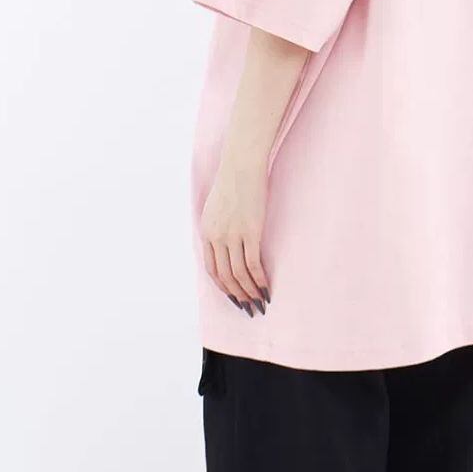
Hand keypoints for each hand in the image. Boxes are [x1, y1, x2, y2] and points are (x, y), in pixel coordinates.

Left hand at [200, 160, 269, 314]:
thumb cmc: (233, 183)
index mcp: (206, 232)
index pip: (211, 269)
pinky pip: (253, 263)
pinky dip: (259, 279)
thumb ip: (219, 227)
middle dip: (237, 295)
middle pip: (225, 276)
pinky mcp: (250, 231)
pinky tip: (266, 287)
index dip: (223, 287)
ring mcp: (232, 235)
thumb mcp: (217, 207)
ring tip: (260, 302)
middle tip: (249, 307)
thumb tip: (227, 243)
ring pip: (239, 273)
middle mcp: (216, 237)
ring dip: (250, 291)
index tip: (234, 297)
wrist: (241, 164)